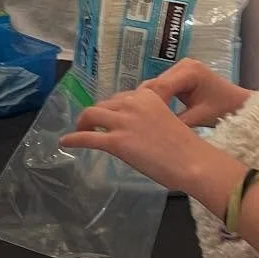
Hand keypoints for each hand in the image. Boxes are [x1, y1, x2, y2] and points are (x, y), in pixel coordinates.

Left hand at [61, 86, 234, 198]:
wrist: (192, 161)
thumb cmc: (186, 147)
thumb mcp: (167, 120)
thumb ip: (149, 117)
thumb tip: (135, 128)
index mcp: (146, 96)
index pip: (120, 98)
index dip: (111, 108)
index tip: (107, 116)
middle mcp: (132, 103)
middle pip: (104, 104)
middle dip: (96, 115)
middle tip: (92, 125)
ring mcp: (123, 122)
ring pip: (90, 115)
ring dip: (82, 122)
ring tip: (79, 130)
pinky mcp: (116, 142)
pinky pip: (87, 137)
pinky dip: (73, 139)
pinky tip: (65, 142)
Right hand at [143, 60, 250, 128]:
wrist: (237, 103)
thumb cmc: (223, 109)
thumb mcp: (199, 117)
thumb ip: (176, 122)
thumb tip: (153, 131)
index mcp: (190, 71)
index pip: (161, 86)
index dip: (149, 103)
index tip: (142, 121)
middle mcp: (183, 65)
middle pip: (156, 83)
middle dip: (146, 102)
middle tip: (137, 121)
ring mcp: (179, 68)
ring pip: (155, 85)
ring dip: (148, 101)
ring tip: (142, 118)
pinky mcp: (178, 74)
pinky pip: (161, 86)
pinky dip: (156, 99)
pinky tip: (150, 112)